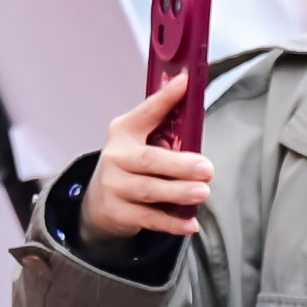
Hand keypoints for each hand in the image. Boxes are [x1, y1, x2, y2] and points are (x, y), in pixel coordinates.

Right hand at [79, 78, 213, 250]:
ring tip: (203, 192)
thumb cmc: (130, 163)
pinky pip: (149, 218)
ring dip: (179, 192)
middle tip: (207, 169)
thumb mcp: (139, 138)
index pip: (146, 111)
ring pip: (150, 190)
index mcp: (124, 131)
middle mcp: (115, 157)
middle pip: (149, 160)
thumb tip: (192, 96)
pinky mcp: (118, 212)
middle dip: (179, 165)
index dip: (165, 98)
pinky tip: (190, 223)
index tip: (185, 83)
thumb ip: (163, 123)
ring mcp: (114, 186)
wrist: (99, 200)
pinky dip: (171, 222)